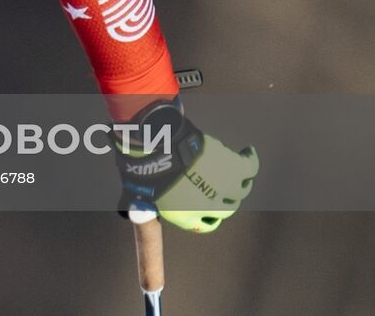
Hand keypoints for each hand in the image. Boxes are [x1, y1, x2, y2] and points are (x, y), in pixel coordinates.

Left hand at [113, 100, 258, 232]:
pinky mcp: (234, 167)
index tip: (212, 212)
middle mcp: (211, 207)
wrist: (159, 149)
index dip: (209, 216)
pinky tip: (247, 152)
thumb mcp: (138, 194)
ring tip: (239, 170)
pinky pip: (250, 166)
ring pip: (242, 188)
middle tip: (225, 187)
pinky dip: (250, 158)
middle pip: (227, 207)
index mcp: (188, 217)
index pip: (206, 224)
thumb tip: (124, 210)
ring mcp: (225, 188)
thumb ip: (138, 205)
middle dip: (226, 198)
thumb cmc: (146, 169)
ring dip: (241, 181)